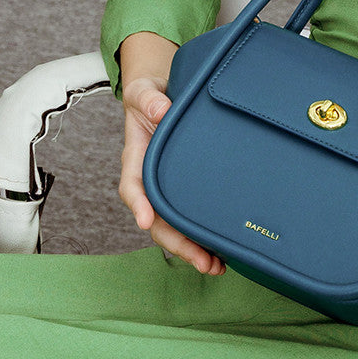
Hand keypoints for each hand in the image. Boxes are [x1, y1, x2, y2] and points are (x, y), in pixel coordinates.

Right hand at [118, 36, 225, 275]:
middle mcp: (151, 179)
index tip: (144, 219)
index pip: (133, 184)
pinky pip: (192, 217)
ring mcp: (168, 188)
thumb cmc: (152, 96)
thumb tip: (161, 110)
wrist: (162, 97)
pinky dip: (205, 237)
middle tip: (201, 261)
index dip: (138, 203)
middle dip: (176, 242)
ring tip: (216, 266)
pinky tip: (224, 252)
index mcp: (137, 158)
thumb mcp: (146, 92)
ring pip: (175, 226)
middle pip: (157, 219)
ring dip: (193, 249)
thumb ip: (149, 100)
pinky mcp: (187, 190)